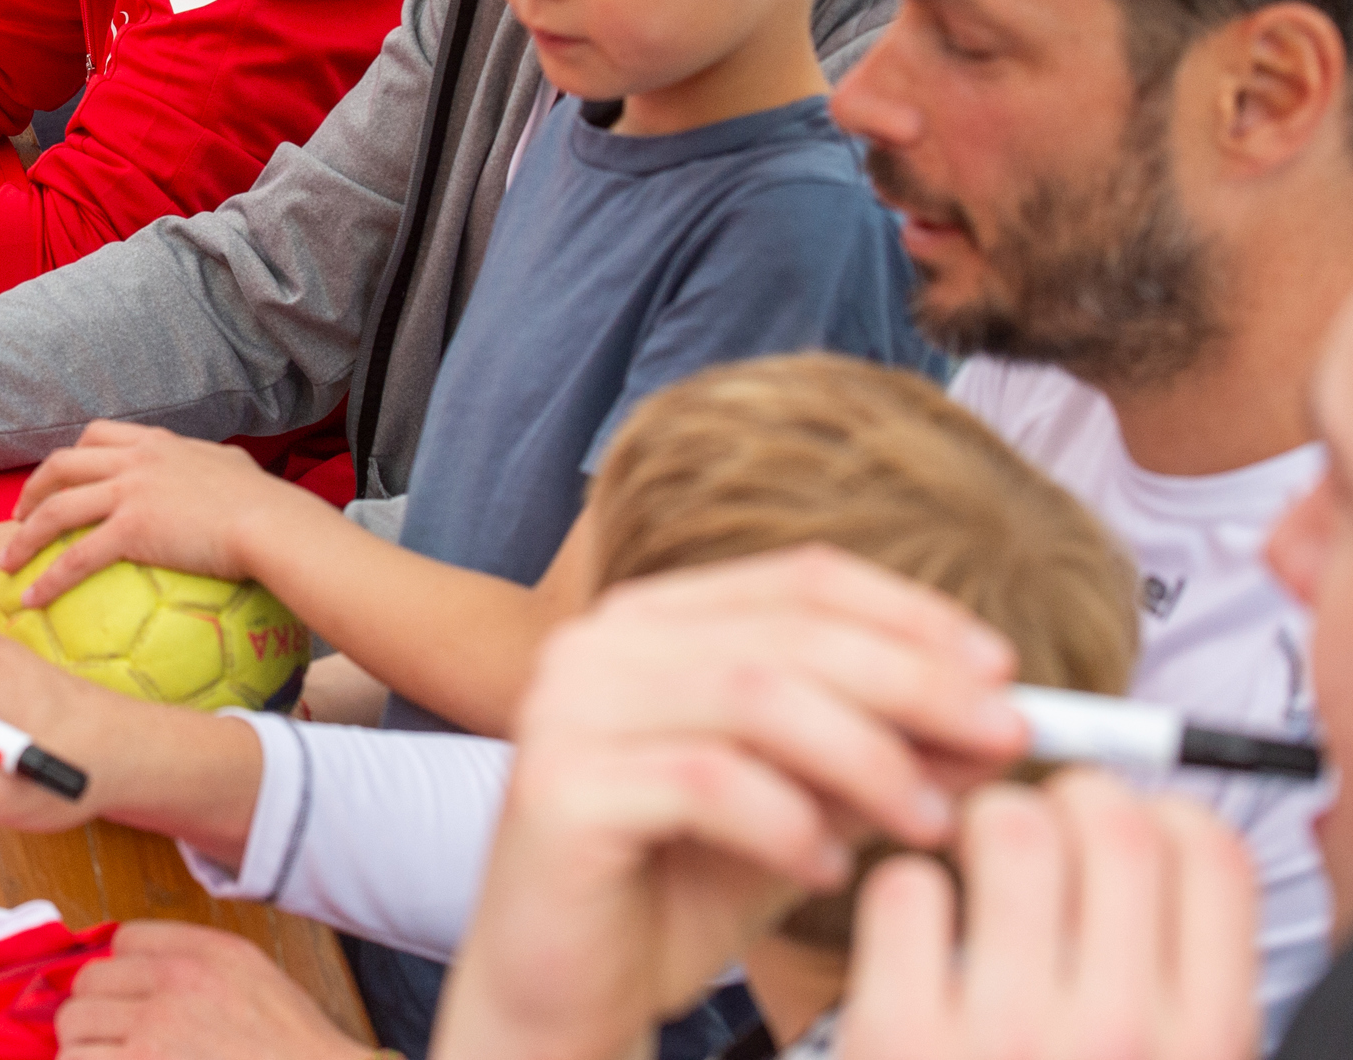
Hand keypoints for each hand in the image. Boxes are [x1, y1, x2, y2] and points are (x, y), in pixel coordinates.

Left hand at [4, 423, 329, 605]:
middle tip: (18, 516)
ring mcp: (129, 491)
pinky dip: (49, 578)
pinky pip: (77, 556)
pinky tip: (32, 600)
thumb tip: (222, 477)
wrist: (271, 523)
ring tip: (8, 561)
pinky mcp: (131, 528)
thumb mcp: (233, 468)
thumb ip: (213, 467)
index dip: (73, 455)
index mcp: (157, 443)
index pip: (99, 433)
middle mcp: (135, 460)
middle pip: (63, 464)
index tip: (61, 477)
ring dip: (25, 536)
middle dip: (33, 489)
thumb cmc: (266, 504)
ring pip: (57, 508)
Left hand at [57, 922, 373, 1059]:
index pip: (123, 941)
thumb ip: (196, 959)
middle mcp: (174, 989)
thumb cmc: (293, 1048)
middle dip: (94, 1012)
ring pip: (73, 1027)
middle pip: (87, 984)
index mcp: (204, 957)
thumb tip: (132, 964)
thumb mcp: (254, 975)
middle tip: (111, 1037)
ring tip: (109, 1059)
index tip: (124, 997)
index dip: (122, 973)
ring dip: (83, 1048)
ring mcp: (153, 1040)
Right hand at [430, 547, 1031, 1059]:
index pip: (800, 580)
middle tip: (1006, 739)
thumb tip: (1001, 719)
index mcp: (654, 621)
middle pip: (788, 633)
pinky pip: (706, 783)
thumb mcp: (807, 808)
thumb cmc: (683, 888)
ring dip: (867, 756)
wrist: (569, 986)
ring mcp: (567, 707)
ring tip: (929, 825)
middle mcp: (599, 644)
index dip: (911, 615)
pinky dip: (789, 822)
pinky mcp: (558, 785)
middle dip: (915, 685)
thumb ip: (884, 755)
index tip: (1004, 671)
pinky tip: (831, 868)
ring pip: (754, 696)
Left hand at [835, 770, 1258, 1059]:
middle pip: (1111, 820)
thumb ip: (1178, 983)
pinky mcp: (900, 1034)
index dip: (1162, 812)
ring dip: (982, 827)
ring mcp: (1008, 1036)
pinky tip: (913, 936)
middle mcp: (1125, 1038)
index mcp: (1209, 1048)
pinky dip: (905, 890)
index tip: (1126, 827)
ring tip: (972, 870)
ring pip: (1004, 828)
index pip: (1211, 855)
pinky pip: (907, 887)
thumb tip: (1163, 836)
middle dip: (1068, 797)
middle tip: (1038, 829)